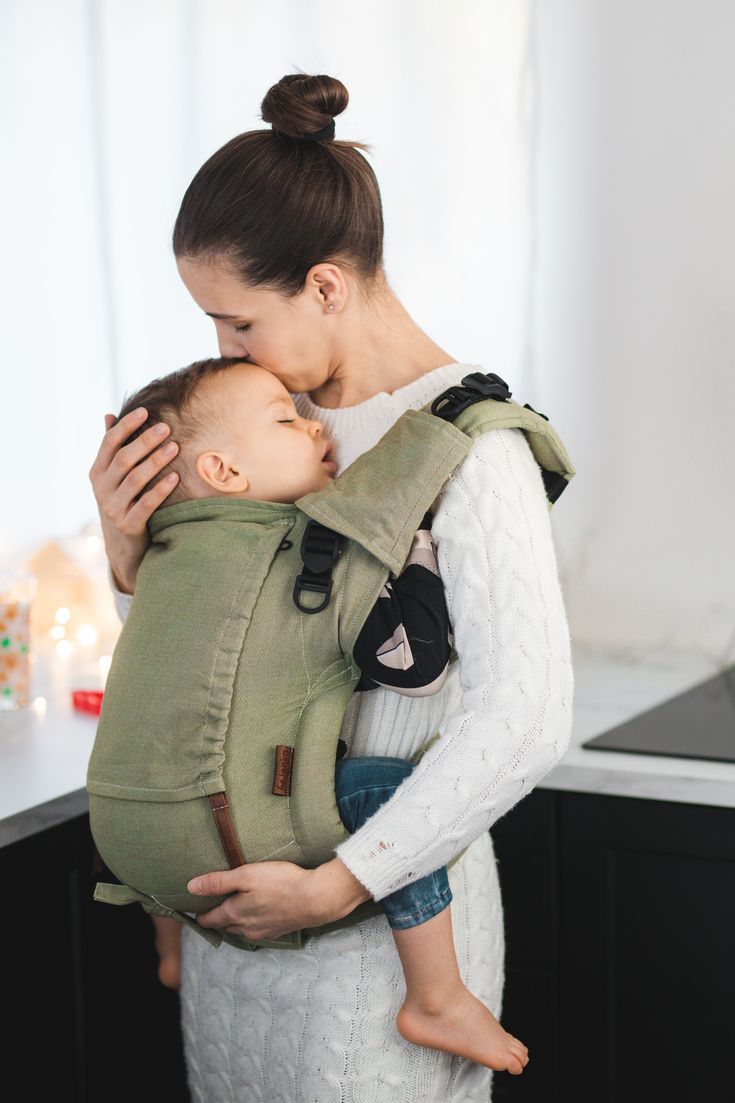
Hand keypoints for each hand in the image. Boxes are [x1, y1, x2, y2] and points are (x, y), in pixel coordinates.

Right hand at [89, 408, 179, 593]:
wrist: (122, 546)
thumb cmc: (121, 502)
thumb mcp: (112, 477)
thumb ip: (111, 448)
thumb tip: (108, 415)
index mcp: (97, 473)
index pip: (109, 444)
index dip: (126, 426)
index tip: (145, 411)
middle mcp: (101, 489)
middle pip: (124, 459)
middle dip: (145, 441)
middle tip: (166, 427)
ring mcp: (113, 508)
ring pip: (135, 480)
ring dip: (156, 461)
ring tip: (175, 447)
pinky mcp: (128, 525)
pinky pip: (146, 504)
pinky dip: (160, 489)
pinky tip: (175, 476)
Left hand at [187, 857, 371, 940]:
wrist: (316, 899)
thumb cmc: (281, 882)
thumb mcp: (246, 875)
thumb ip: (218, 882)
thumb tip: (191, 887)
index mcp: (235, 914)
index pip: (210, 919)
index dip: (199, 916)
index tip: (192, 912)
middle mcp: (246, 928)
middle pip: (225, 926)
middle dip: (216, 919)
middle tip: (210, 909)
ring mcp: (263, 932)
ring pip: (241, 929)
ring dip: (234, 922)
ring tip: (232, 910)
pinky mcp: (278, 931)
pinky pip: (257, 930)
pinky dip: (252, 923)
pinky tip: (257, 914)